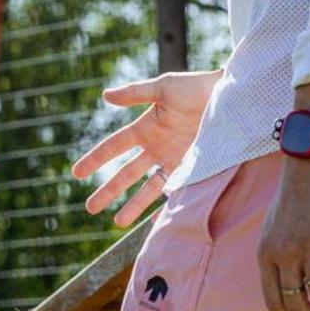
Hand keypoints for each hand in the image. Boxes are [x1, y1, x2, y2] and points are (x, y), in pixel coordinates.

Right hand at [71, 70, 221, 226]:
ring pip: (146, 189)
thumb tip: (105, 96)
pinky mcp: (192, 169)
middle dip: (107, 192)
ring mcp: (173, 161)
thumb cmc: (199, 88)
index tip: (76, 173)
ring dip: (131, 206)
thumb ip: (135, 94)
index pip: (113, 147)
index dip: (94, 159)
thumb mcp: (165, 87)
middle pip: (125, 174)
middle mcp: (156, 149)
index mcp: (145, 129)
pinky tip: (153, 221)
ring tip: (117, 223)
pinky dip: (164, 206)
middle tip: (90, 208)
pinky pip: (175, 191)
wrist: (233, 98)